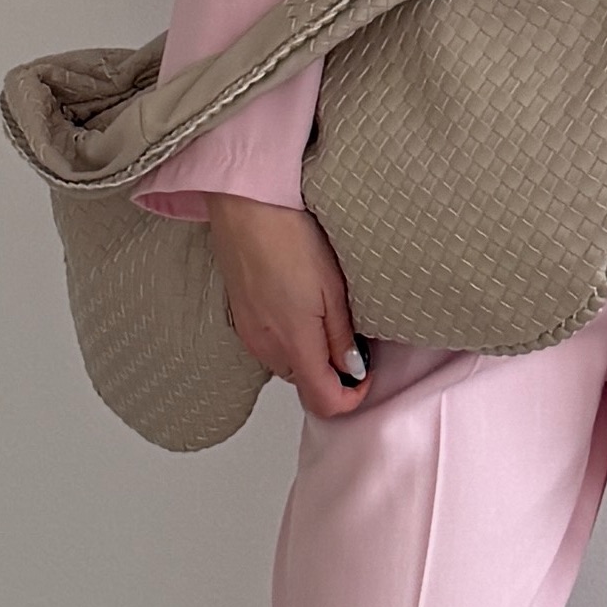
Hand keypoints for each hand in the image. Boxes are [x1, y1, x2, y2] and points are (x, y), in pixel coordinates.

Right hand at [195, 195, 372, 419]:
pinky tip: (299, 302)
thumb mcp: (333, 288)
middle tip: (351, 334)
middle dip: (331, 371)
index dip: (351, 396)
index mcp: (294, 343)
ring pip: (288, 364)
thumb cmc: (289, 236)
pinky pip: (270, 344)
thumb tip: (352, 369)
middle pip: (306, 384)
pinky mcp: (240, 318)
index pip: (324, 402)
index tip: (366, 371)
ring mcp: (249, 334)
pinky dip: (289, 336)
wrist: (245, 204)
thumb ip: (341, 337)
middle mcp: (266, 347)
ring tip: (325, 311)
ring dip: (310, 352)